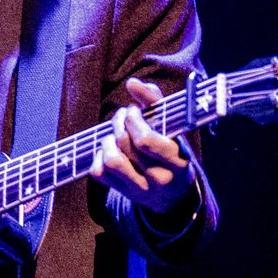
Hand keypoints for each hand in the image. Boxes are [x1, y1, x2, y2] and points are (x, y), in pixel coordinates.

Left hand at [88, 77, 195, 217]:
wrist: (172, 194)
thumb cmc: (171, 149)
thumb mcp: (171, 127)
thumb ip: (154, 102)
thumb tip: (133, 83)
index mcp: (178, 161)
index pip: (146, 140)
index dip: (133, 121)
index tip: (134, 110)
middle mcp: (161, 178)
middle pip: (126, 144)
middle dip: (119, 122)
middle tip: (123, 115)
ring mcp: (141, 190)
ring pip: (111, 160)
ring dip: (108, 140)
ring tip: (115, 133)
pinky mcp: (123, 193)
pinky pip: (99, 173)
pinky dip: (99, 157)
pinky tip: (110, 150)